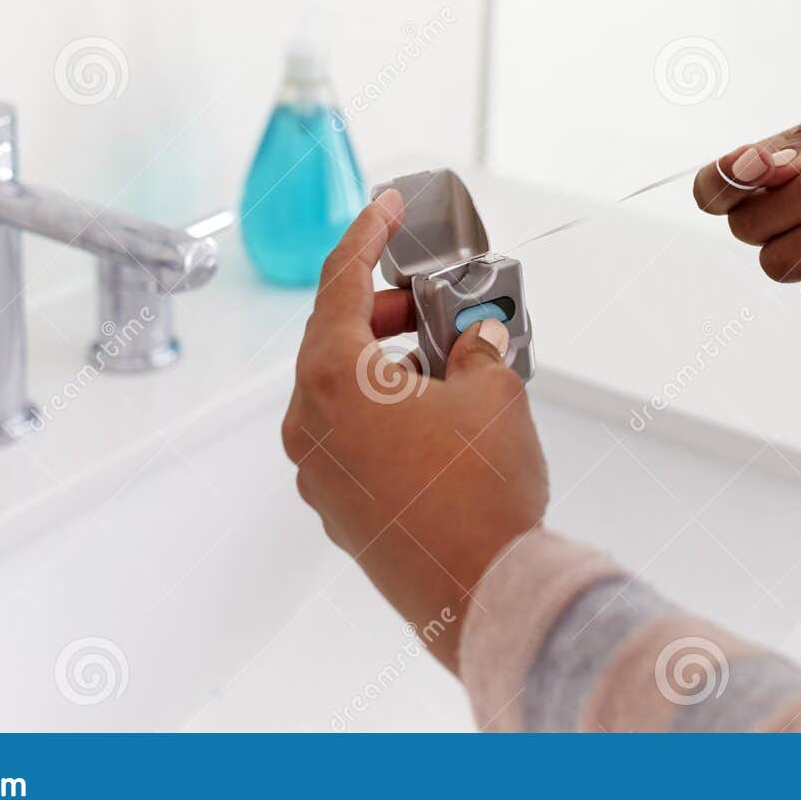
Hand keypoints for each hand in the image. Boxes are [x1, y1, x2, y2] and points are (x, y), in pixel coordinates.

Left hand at [282, 190, 548, 669]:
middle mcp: (307, 425)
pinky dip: (386, 415)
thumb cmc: (480, 493)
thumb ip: (477, 347)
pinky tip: (437, 418)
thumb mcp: (492, 391)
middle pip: (335, 341)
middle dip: (385, 313)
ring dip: (387, 366)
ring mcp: (317, 475)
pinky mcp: (340, 512)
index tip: (385, 206)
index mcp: (331, 379)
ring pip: (342, 395)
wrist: (484, 593)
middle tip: (429, 301)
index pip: (340, 282)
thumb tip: (476, 341)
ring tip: (445, 361)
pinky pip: (353, 441)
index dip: (367, 234)